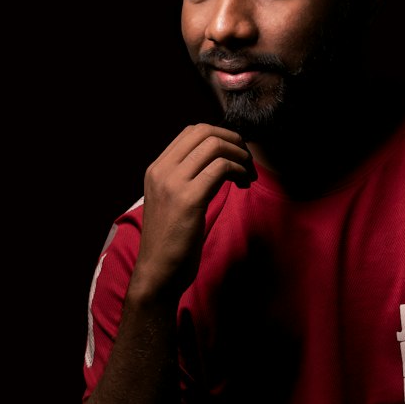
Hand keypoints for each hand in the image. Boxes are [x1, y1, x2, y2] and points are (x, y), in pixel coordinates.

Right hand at [132, 123, 256, 297]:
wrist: (157, 272)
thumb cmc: (171, 242)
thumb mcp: (172, 202)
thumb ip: (186, 179)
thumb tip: (217, 161)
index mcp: (156, 169)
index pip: (191, 132)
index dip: (220, 135)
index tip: (235, 153)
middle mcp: (161, 171)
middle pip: (204, 132)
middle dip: (234, 140)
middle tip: (247, 160)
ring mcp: (173, 184)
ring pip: (215, 146)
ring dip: (240, 156)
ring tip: (248, 174)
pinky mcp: (188, 200)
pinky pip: (221, 168)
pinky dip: (239, 171)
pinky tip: (244, 183)